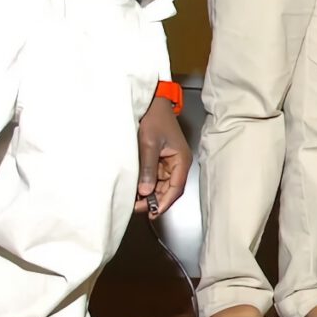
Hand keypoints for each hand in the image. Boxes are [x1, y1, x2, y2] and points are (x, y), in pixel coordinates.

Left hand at [133, 97, 191, 218]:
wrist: (152, 104)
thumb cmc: (154, 120)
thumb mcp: (149, 144)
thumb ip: (148, 168)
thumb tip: (145, 191)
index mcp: (181, 161)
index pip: (176, 188)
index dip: (164, 202)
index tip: (151, 212)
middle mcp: (178, 164)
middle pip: (170, 190)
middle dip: (156, 201)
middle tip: (138, 209)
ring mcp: (170, 163)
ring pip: (163, 186)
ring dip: (151, 194)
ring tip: (135, 202)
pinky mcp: (161, 160)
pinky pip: (156, 178)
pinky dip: (148, 186)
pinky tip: (137, 191)